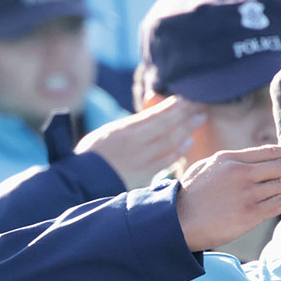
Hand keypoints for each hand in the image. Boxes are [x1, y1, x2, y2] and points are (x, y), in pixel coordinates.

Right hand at [76, 95, 205, 188]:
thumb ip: (128, 126)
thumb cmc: (90, 156)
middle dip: (184, 114)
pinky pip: (166, 161)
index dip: (171, 107)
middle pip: (166, 125)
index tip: (183, 99)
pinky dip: (178, 151)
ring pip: (169, 141)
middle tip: (199, 106)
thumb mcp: (106, 134)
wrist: (82, 182)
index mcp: (123, 130)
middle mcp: (135, 142)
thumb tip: (148, 117)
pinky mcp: (144, 175)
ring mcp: (141, 159)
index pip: (153, 115)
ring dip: (186, 129)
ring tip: (198, 119)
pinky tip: (188, 143)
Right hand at [173, 143, 280, 252]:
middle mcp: (241, 172)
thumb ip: (228, 165)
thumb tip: (247, 162)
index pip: (270, 151)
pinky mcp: (249, 213)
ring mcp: (246, 192)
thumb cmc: (188, 197)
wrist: (175, 221)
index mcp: (230, 159)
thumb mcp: (206, 169)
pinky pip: (280, 201)